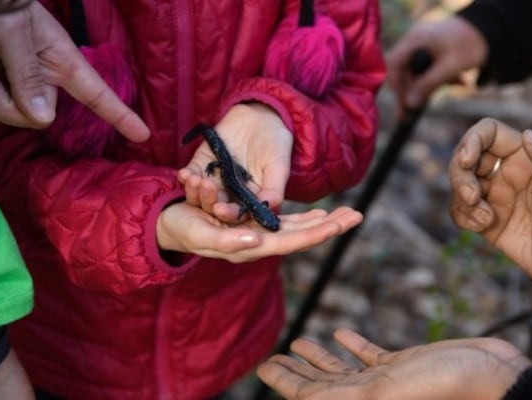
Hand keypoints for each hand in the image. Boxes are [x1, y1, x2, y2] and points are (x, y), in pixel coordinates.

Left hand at [0, 1, 149, 141]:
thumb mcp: (11, 30)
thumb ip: (28, 74)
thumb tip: (44, 118)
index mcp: (61, 62)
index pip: (98, 94)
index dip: (121, 115)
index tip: (143, 134)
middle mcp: (44, 79)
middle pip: (37, 117)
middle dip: (5, 100)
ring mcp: (18, 87)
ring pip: (8, 117)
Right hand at [156, 203, 361, 262]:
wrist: (173, 224)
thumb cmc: (185, 230)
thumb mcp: (201, 234)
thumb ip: (227, 240)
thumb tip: (256, 241)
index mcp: (250, 246)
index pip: (291, 241)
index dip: (316, 232)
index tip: (339, 224)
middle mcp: (259, 240)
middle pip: (302, 234)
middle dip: (329, 225)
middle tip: (357, 215)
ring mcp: (258, 231)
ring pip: (297, 227)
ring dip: (322, 220)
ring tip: (347, 213)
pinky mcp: (252, 221)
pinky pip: (283, 219)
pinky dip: (303, 216)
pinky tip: (318, 213)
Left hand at [178, 102, 291, 222]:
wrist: (261, 117)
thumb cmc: (274, 145)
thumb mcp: (278, 167)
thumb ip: (274, 189)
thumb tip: (267, 207)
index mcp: (248, 200)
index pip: (236, 213)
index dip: (228, 214)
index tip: (220, 210)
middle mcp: (229, 194)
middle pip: (214, 205)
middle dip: (208, 201)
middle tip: (206, 192)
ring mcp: (214, 180)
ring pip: (199, 194)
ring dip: (194, 191)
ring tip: (194, 181)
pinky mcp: (202, 164)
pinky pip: (191, 174)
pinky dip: (185, 176)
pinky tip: (184, 174)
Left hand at [257, 328, 529, 399]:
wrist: (493, 378)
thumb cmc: (443, 389)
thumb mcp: (382, 392)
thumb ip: (339, 395)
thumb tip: (300, 399)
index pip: (309, 395)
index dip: (284, 381)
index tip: (262, 365)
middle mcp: (369, 396)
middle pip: (321, 383)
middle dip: (296, 371)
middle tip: (275, 355)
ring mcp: (387, 381)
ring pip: (343, 369)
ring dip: (319, 358)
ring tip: (300, 343)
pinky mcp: (405, 365)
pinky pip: (370, 356)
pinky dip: (352, 345)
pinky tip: (340, 334)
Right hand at [386, 16, 487, 112]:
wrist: (493, 29)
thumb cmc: (472, 44)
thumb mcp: (450, 67)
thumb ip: (428, 85)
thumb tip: (409, 104)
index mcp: (416, 40)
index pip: (394, 65)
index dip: (396, 85)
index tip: (405, 103)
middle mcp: (415, 41)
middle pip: (402, 71)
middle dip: (412, 90)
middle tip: (416, 109)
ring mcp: (422, 46)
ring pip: (414, 73)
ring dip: (428, 86)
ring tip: (455, 85)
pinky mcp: (431, 51)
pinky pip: (425, 71)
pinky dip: (437, 80)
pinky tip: (458, 80)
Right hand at [449, 118, 531, 293]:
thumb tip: (526, 135)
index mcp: (528, 157)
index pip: (489, 133)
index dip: (472, 141)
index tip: (467, 161)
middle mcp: (509, 173)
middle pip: (466, 158)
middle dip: (460, 176)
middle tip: (472, 197)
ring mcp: (497, 198)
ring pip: (459, 186)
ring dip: (461, 200)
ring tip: (485, 219)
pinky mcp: (488, 224)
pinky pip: (461, 212)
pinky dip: (463, 218)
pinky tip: (483, 227)